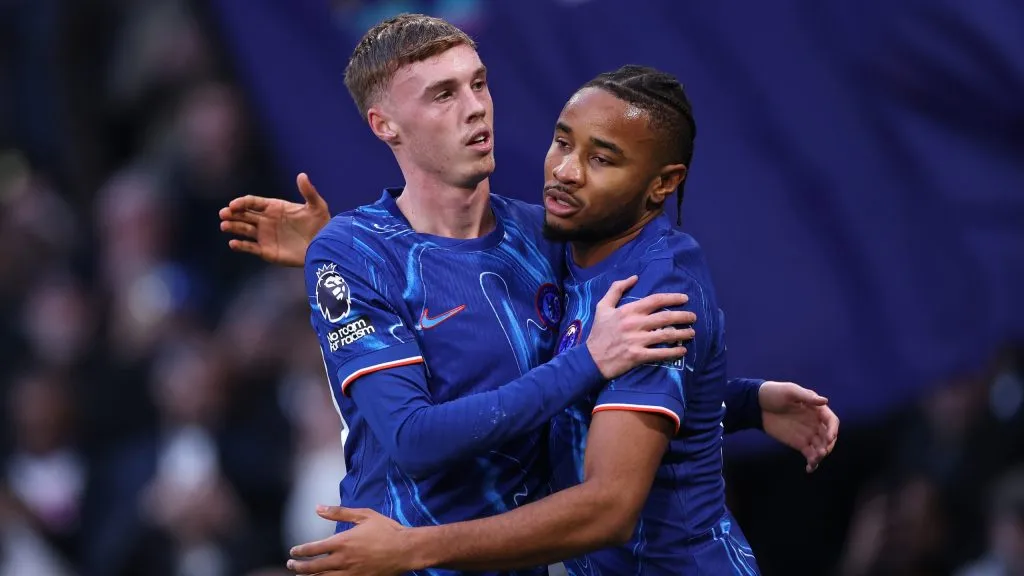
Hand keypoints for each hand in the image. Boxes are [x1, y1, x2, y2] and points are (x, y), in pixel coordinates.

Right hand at [219, 172, 330, 266]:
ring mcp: (265, 235)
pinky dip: (240, 246)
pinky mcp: (267, 250)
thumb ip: (308, 191)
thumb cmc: (322, 225)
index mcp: (274, 207)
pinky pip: (250, 247)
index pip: (253, 202)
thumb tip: (302, 175)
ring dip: (233, 227)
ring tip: (224, 225)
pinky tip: (233, 243)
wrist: (324, 247)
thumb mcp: (317, 206)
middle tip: (223, 213)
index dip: (242, 202)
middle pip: (244, 214)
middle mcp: (266, 220)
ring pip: (243, 229)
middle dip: (232, 213)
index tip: (234, 205)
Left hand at [287, 506, 410, 575]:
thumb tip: (318, 507)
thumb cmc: (386, 530)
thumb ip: (339, 513)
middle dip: (299, 566)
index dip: (300, 551)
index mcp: (342, 542)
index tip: (293, 551)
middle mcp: (342, 560)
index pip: (313, 549)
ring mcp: (350, 573)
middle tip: (291, 564)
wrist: (405, 549)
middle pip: (313, 567)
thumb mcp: (363, 515)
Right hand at [586, 276, 695, 378]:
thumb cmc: (598, 332)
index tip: (685, 298)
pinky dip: (674, 351)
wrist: (591, 358)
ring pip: (666, 335)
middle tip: (693, 317)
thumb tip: (634, 277)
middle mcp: (635, 324)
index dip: (672, 298)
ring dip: (682, 333)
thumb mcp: (603, 306)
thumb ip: (616, 289)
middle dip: (683, 316)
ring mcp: (637, 341)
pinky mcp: (638, 356)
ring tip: (692, 332)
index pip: (655, 300)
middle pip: (665, 317)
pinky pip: (660, 353)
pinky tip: (682, 350)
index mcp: (628, 310)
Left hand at [759, 381, 838, 471]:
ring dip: (821, 455)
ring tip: (814, 460)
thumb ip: (806, 397)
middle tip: (821, 452)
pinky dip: (812, 462)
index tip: (828, 438)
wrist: (756, 404)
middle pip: (829, 436)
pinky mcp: (799, 443)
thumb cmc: (774, 393)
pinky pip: (810, 454)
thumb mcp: (790, 391)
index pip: (831, 421)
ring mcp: (808, 434)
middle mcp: (816, 422)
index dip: (832, 430)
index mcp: (816, 409)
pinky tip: (809, 468)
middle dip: (828, 445)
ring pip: (821, 447)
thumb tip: (824, 401)